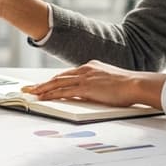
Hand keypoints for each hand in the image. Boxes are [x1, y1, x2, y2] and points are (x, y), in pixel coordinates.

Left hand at [21, 60, 164, 107]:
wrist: (135, 84)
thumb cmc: (127, 85)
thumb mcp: (109, 81)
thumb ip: (98, 84)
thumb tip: (92, 92)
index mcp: (90, 67)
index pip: (67, 74)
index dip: (54, 80)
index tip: (44, 84)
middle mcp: (85, 69)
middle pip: (58, 77)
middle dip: (42, 84)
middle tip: (29, 88)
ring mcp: (84, 78)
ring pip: (57, 83)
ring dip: (42, 89)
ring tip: (31, 94)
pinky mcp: (86, 87)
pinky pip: (63, 91)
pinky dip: (51, 95)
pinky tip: (43, 98)